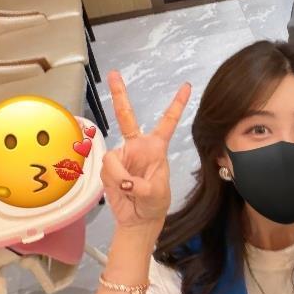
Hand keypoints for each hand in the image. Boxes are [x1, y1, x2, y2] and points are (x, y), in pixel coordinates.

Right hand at [100, 71, 190, 230]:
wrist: (139, 220)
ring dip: (119, 175)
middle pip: (126, 117)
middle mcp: (137, 146)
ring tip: (130, 188)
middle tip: (114, 73)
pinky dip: (113, 180)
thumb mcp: (156, 193)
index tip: (187, 85)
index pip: (168, 121)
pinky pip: (106, 169)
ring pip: (112, 157)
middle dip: (119, 95)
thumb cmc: (155, 203)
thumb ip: (140, 185)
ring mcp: (121, 156)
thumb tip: (124, 181)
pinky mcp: (108, 168)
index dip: (177, 104)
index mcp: (156, 147)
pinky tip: (120, 189)